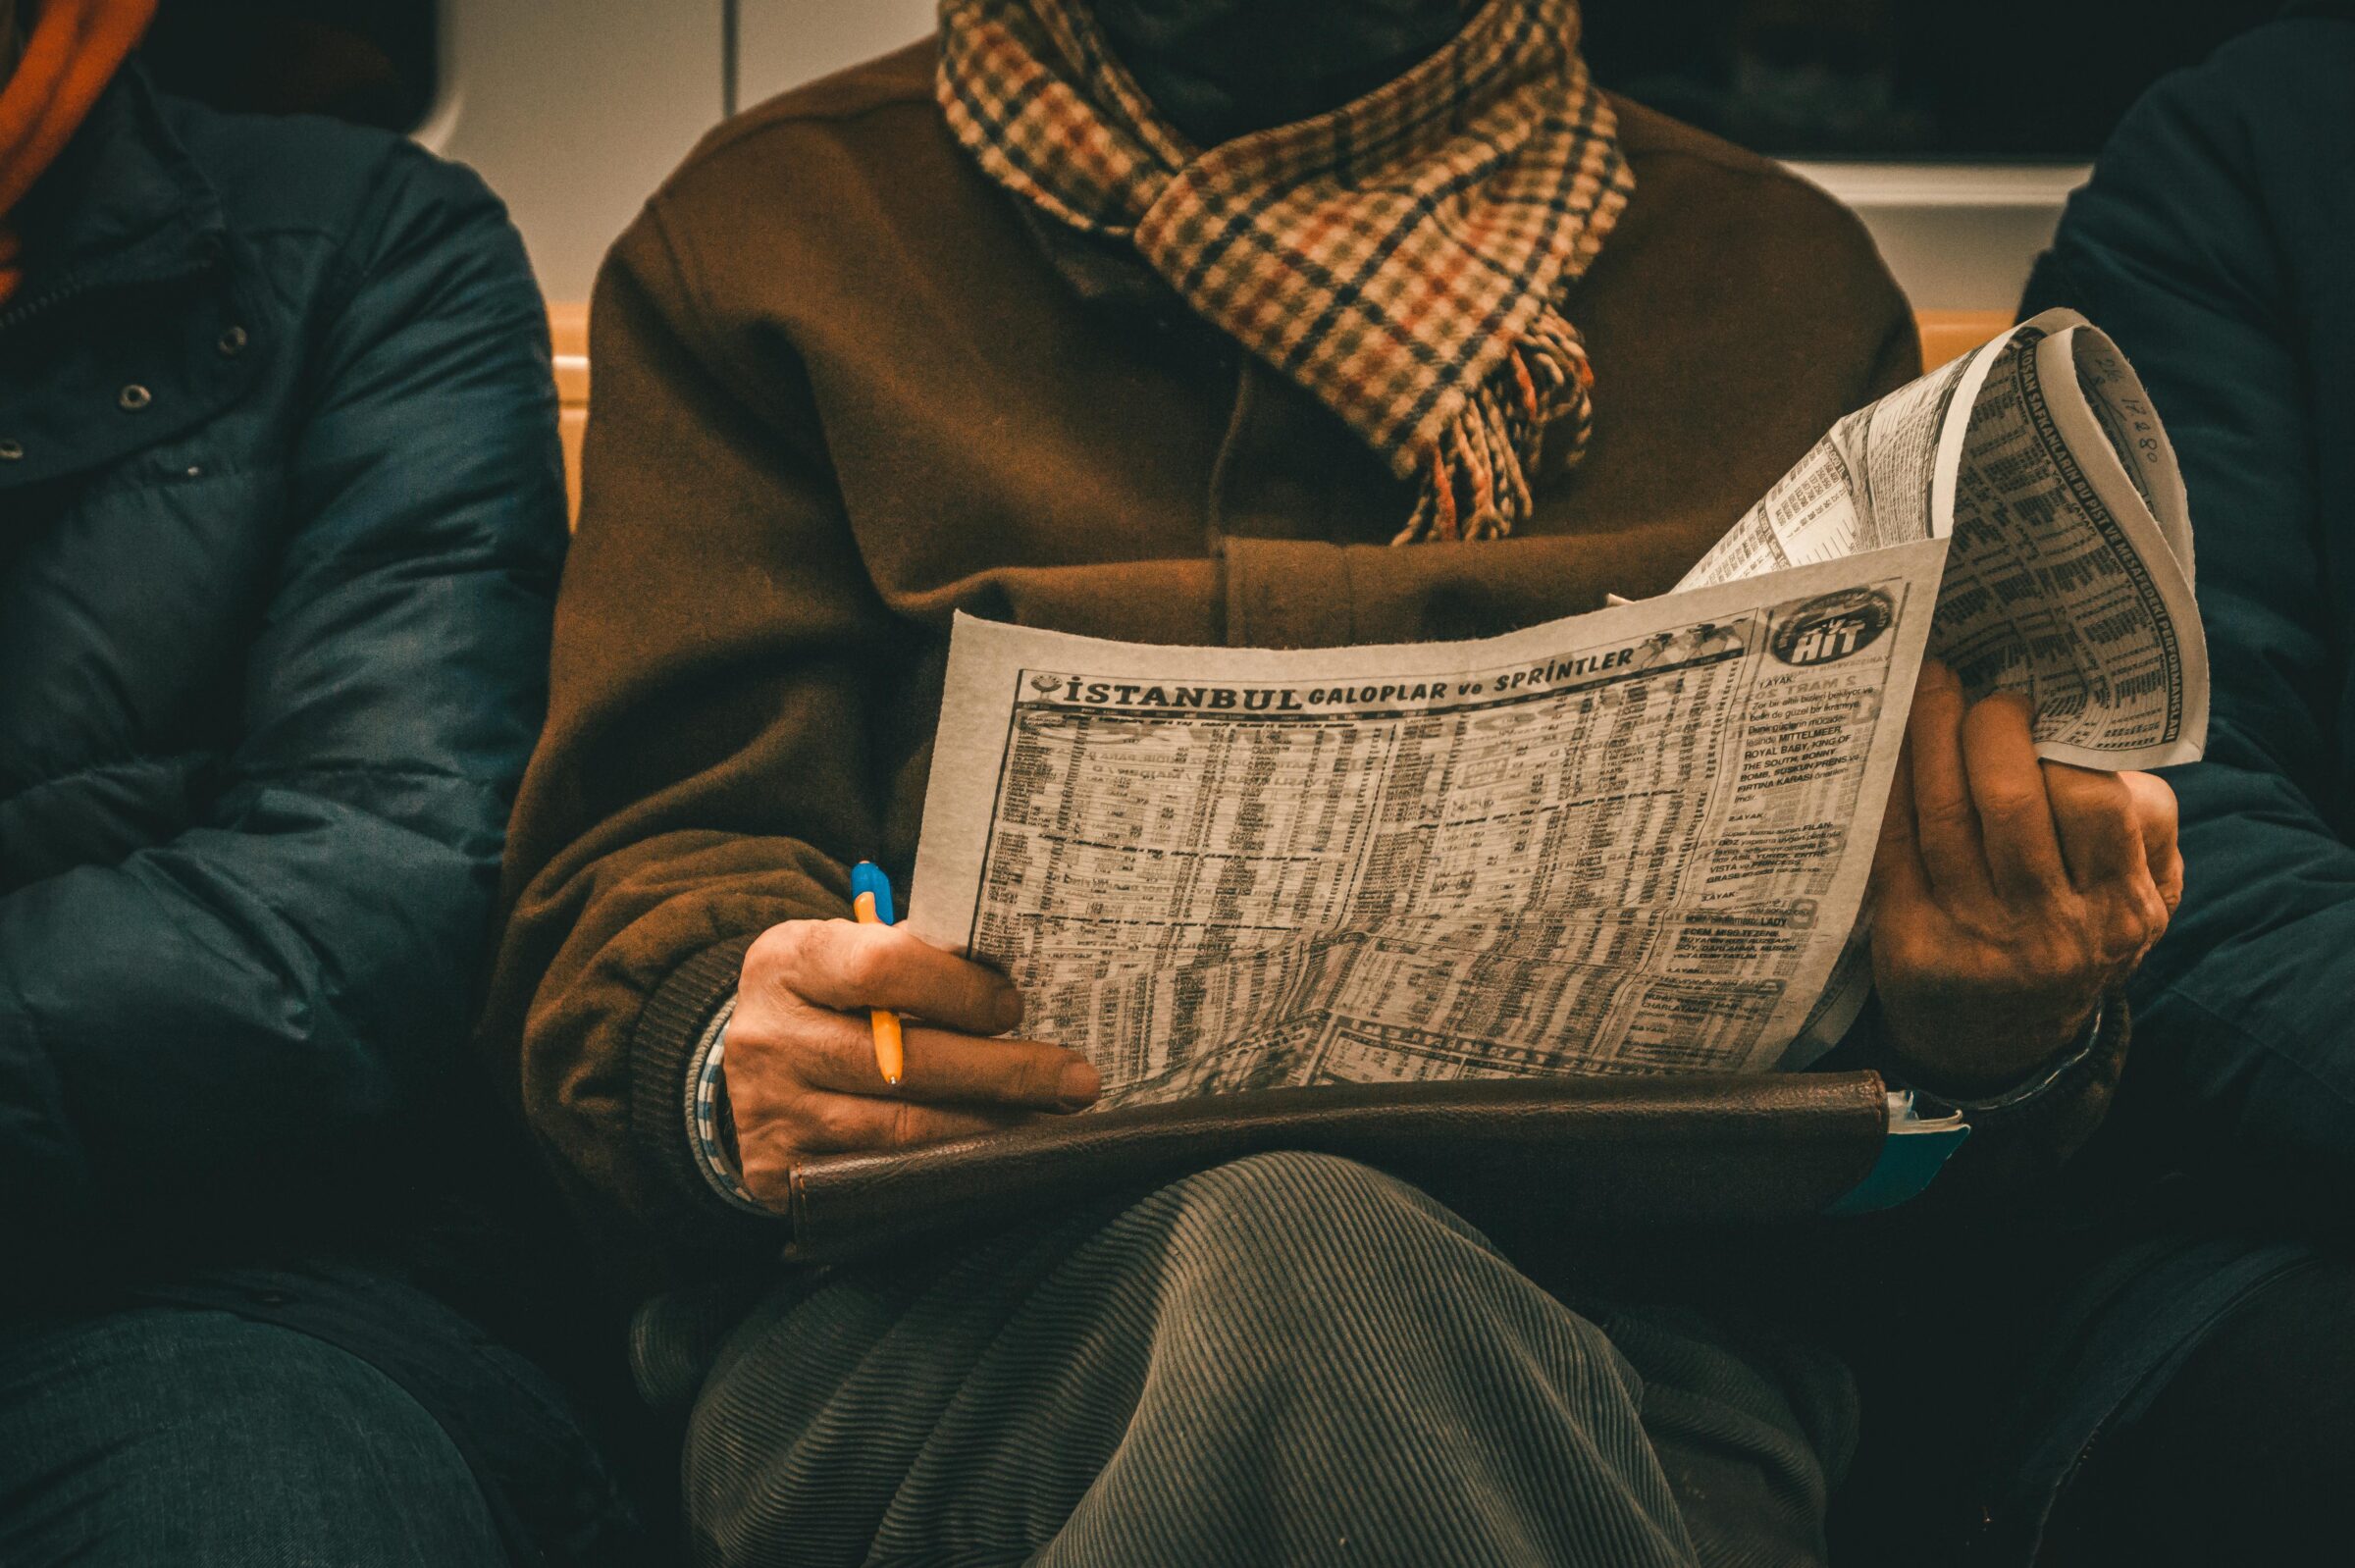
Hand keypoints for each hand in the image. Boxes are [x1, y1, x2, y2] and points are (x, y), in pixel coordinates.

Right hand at [721, 917, 1098, 1206]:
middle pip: (905, 1062)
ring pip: (903, 1130)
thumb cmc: (829, 999)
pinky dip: (949, 1170)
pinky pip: (883, 1177)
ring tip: (1054, 1120)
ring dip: (992, 1128)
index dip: (959, 988)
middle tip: (1077, 1079)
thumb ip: (916, 960)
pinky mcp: (781, 1174)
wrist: (750, 1067)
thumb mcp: (849, 955)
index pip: (883, 966)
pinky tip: (998, 1160)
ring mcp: (773, 1111)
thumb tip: (1019, 986)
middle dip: (1005, 1073)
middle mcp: (771, 1036)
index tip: (1014, 1006)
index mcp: (789, 961)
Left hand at [1869, 660, 2182, 1094]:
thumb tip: (2091, 726)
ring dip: (1928, 738)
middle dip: (1985, 727)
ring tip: (1926, 693)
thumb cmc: (2075, 935)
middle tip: (1972, 690)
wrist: (2002, 1043)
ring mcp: (1978, 941)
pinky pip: (1892, 845)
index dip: (2060, 743)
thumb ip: (2137, 823)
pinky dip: (1888, 788)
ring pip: (1943, 815)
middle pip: (2013, 800)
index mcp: (2121, 908)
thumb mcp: (2136, 898)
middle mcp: (2052, 930)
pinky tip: (1885, 748)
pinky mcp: (1914, 946)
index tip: (2032, 705)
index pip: (2099, 803)